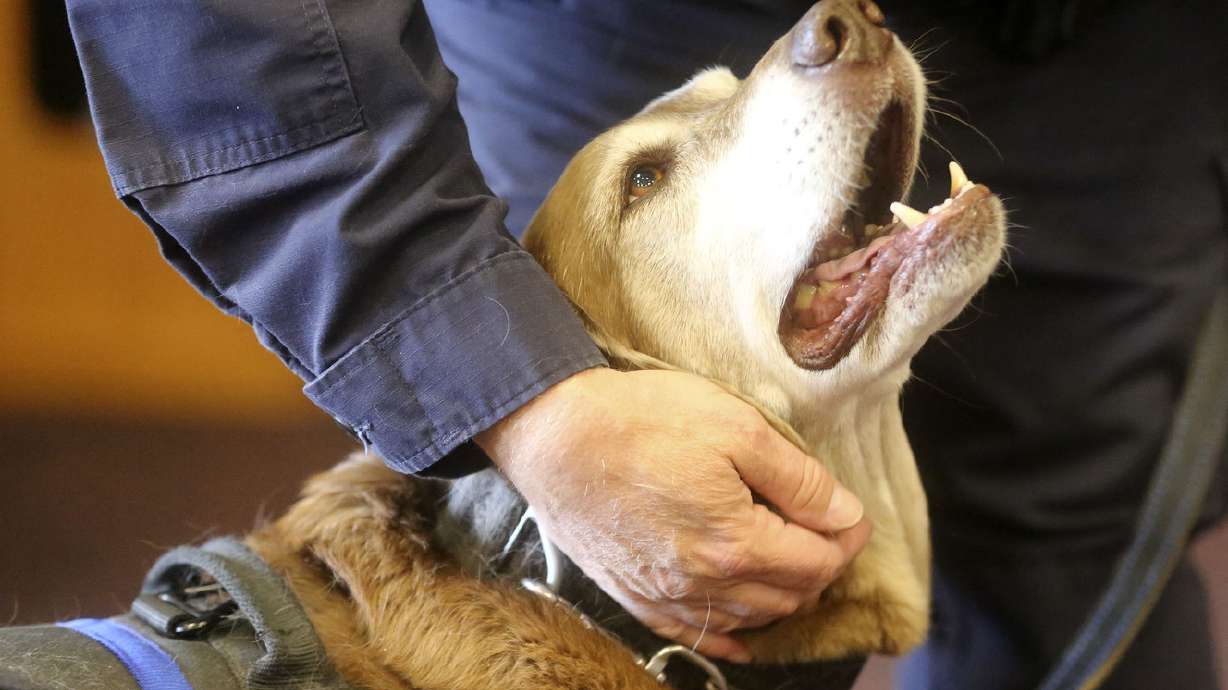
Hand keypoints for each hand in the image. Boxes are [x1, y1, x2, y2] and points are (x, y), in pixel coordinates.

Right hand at [475, 367, 870, 661]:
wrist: (552, 434)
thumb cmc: (642, 420)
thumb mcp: (736, 427)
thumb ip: (798, 478)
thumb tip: (845, 514)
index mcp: (736, 543)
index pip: (818, 561)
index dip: (847, 537)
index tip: (854, 514)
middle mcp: (704, 583)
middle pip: (788, 596)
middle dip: (819, 567)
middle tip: (825, 531)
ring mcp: (665, 595)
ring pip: (748, 617)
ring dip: (780, 596)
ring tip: (789, 563)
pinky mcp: (634, 595)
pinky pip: (694, 633)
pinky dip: (729, 634)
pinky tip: (743, 631)